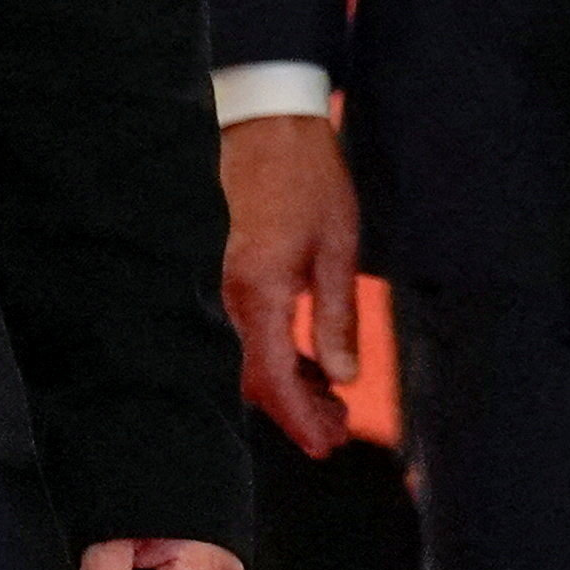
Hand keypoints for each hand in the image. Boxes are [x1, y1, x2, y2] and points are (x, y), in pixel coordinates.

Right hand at [220, 114, 363, 455]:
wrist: (266, 124)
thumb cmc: (307, 178)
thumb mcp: (337, 247)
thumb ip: (337, 316)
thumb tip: (343, 377)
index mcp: (259, 293)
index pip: (273, 380)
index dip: (300, 420)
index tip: (327, 446)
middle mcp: (232, 297)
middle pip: (257, 379)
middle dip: (297, 412)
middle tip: (337, 431)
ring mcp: (225, 286)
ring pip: (251, 358)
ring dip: (289, 386)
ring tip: (332, 402)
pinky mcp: (230, 274)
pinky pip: (248, 331)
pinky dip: (278, 356)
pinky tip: (310, 362)